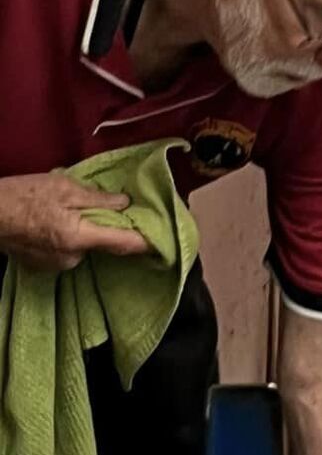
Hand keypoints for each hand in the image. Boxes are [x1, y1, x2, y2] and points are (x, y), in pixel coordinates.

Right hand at [0, 171, 151, 272]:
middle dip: (101, 224)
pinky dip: (64, 237)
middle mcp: (70, 259)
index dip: (146, 242)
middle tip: (92, 202)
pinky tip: (50, 221)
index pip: (123, 244)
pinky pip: (64, 251)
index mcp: (79, 238)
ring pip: (82, 246)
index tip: (165, 241)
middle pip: (100, 242)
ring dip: (81, 229)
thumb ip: (98, 198)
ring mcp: (54, 266)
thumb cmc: (23, 196)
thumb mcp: (65, 187)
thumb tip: (125, 203)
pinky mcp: (41, 267)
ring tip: (63, 209)